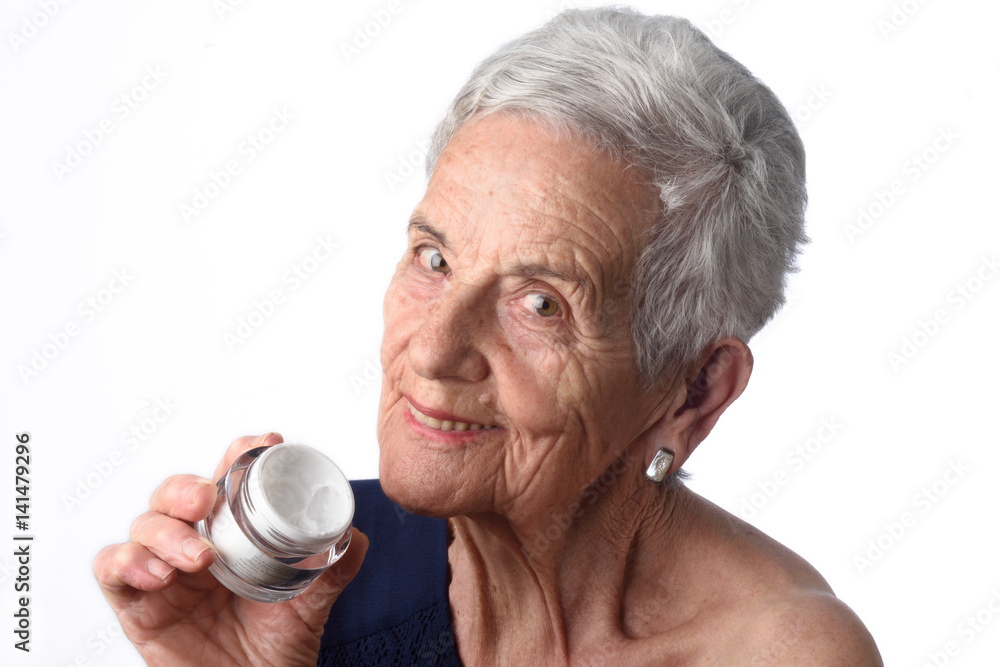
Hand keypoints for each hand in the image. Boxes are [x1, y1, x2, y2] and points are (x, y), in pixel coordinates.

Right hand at [93, 433, 367, 665]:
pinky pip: (113, 569)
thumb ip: (333, 568)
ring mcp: (166, 572)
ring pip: (145, 525)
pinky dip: (127, 562)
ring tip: (198, 559)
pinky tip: (158, 575)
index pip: (230, 477)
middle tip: (206, 501)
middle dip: (187, 487)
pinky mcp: (139, 605)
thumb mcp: (312, 603)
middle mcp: (197, 542)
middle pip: (176, 493)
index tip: (266, 443)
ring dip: (165, 533)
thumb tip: (356, 536)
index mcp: (237, 532)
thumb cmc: (277, 647)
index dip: (241, 454)